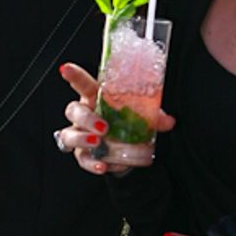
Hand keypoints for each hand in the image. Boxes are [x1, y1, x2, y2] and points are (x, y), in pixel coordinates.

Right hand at [56, 62, 175, 176]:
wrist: (126, 151)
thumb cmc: (127, 124)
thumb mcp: (142, 116)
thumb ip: (154, 116)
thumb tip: (169, 121)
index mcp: (96, 98)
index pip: (83, 84)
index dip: (74, 76)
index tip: (66, 69)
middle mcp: (84, 115)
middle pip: (73, 110)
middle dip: (85, 118)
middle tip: (103, 126)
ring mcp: (80, 135)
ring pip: (69, 134)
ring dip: (81, 138)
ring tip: (97, 142)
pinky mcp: (83, 155)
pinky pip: (82, 159)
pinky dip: (91, 164)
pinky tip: (102, 166)